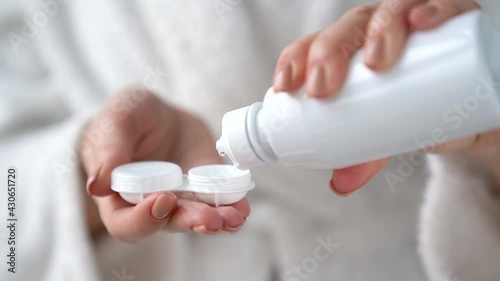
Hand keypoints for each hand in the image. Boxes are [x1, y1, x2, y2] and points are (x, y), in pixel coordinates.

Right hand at [79, 87, 249, 242]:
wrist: (162, 113)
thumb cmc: (131, 117)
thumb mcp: (117, 120)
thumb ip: (108, 148)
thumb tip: (98, 186)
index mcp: (120, 195)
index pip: (125, 223)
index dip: (142, 220)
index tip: (161, 199)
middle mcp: (153, 204)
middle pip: (168, 224)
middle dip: (189, 221)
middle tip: (207, 219)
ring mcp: (183, 197)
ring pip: (198, 217)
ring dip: (216, 220)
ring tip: (232, 217)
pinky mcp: (207, 187)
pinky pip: (220, 203)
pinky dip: (233, 207)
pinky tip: (242, 208)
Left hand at [273, 0, 499, 194]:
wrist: (463, 105)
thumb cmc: (411, 108)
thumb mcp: (384, 134)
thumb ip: (363, 155)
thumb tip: (340, 185)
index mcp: (348, 53)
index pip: (313, 48)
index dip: (295, 61)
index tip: (285, 87)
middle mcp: (373, 32)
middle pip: (345, 29)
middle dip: (329, 53)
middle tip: (324, 87)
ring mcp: (410, 22)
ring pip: (386, 12)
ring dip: (378, 31)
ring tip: (377, 61)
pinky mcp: (450, 19)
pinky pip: (441, 4)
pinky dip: (432, 8)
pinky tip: (421, 21)